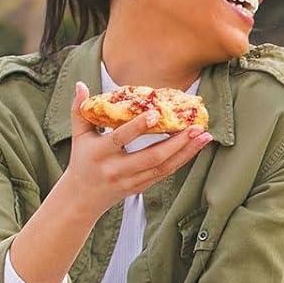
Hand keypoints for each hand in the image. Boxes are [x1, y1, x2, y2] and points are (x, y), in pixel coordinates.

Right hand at [61, 81, 212, 216]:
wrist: (83, 198)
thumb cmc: (82, 159)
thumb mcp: (79, 136)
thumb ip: (79, 110)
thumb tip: (81, 85)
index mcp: (99, 153)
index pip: (120, 138)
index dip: (137, 127)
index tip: (155, 113)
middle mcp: (117, 169)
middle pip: (152, 157)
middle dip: (177, 142)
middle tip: (196, 127)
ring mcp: (132, 180)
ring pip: (164, 167)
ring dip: (187, 151)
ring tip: (204, 136)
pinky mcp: (142, 187)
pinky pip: (166, 173)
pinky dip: (182, 160)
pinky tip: (196, 147)